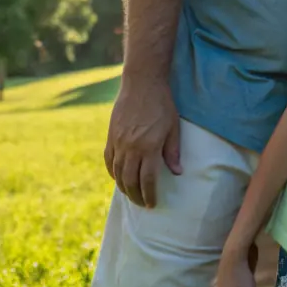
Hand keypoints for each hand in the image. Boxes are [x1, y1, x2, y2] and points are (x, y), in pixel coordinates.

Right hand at [103, 78, 181, 207]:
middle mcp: (131, 148)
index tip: (152, 204)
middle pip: (130, 180)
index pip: (148, 180)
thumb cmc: (162, 104)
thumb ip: (173, 151)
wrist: (142, 83)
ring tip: (131, 194)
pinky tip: (117, 178)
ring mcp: (118, 142)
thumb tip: (177, 173)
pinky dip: (112, 172)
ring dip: (123, 187)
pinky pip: (108, 160)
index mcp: (149, 147)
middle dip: (136, 196)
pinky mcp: (111, 136)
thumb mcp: (173, 127)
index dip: (149, 195)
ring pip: (117, 173)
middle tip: (142, 204)